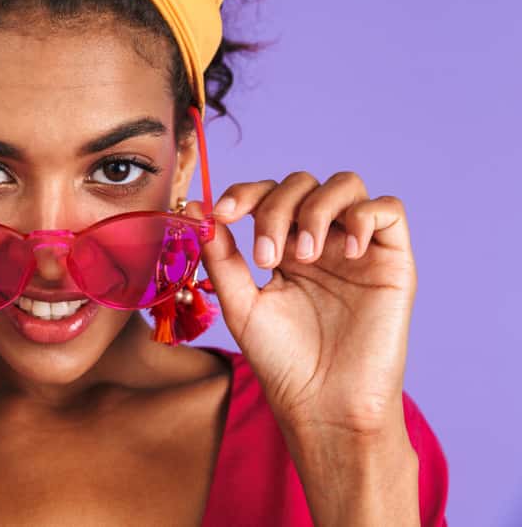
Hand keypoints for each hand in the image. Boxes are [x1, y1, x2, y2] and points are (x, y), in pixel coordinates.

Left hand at [194, 171, 416, 440]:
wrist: (324, 404)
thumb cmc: (282, 361)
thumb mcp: (240, 303)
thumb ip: (220, 254)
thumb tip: (195, 206)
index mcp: (282, 246)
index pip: (266, 194)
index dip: (244, 192)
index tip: (222, 214)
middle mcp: (320, 240)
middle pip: (301, 184)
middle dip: (276, 209)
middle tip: (266, 257)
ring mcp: (356, 247)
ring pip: (346, 184)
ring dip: (316, 209)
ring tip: (302, 256)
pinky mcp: (393, 261)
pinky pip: (389, 210)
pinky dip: (364, 217)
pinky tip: (346, 252)